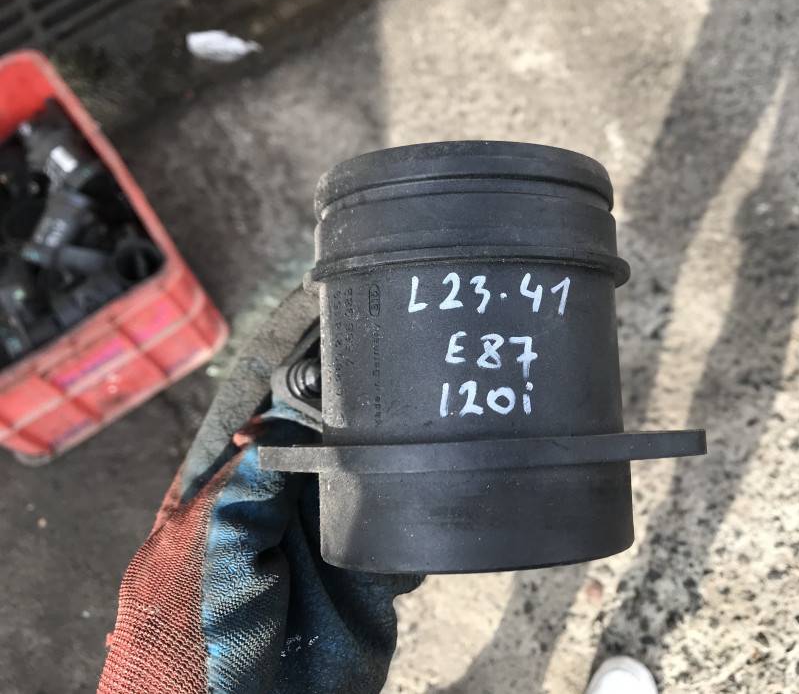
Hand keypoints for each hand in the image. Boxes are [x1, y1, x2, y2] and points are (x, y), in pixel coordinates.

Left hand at [98, 289, 420, 693]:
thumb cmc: (188, 652)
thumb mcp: (201, 558)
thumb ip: (240, 492)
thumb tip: (276, 426)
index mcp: (226, 491)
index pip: (256, 405)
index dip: (284, 358)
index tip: (320, 309)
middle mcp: (281, 503)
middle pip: (321, 428)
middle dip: (353, 388)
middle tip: (393, 337)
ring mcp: (328, 538)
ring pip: (368, 471)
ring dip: (395, 441)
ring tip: (429, 393)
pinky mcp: (371, 575)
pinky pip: (405, 529)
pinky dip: (426, 508)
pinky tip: (446, 474)